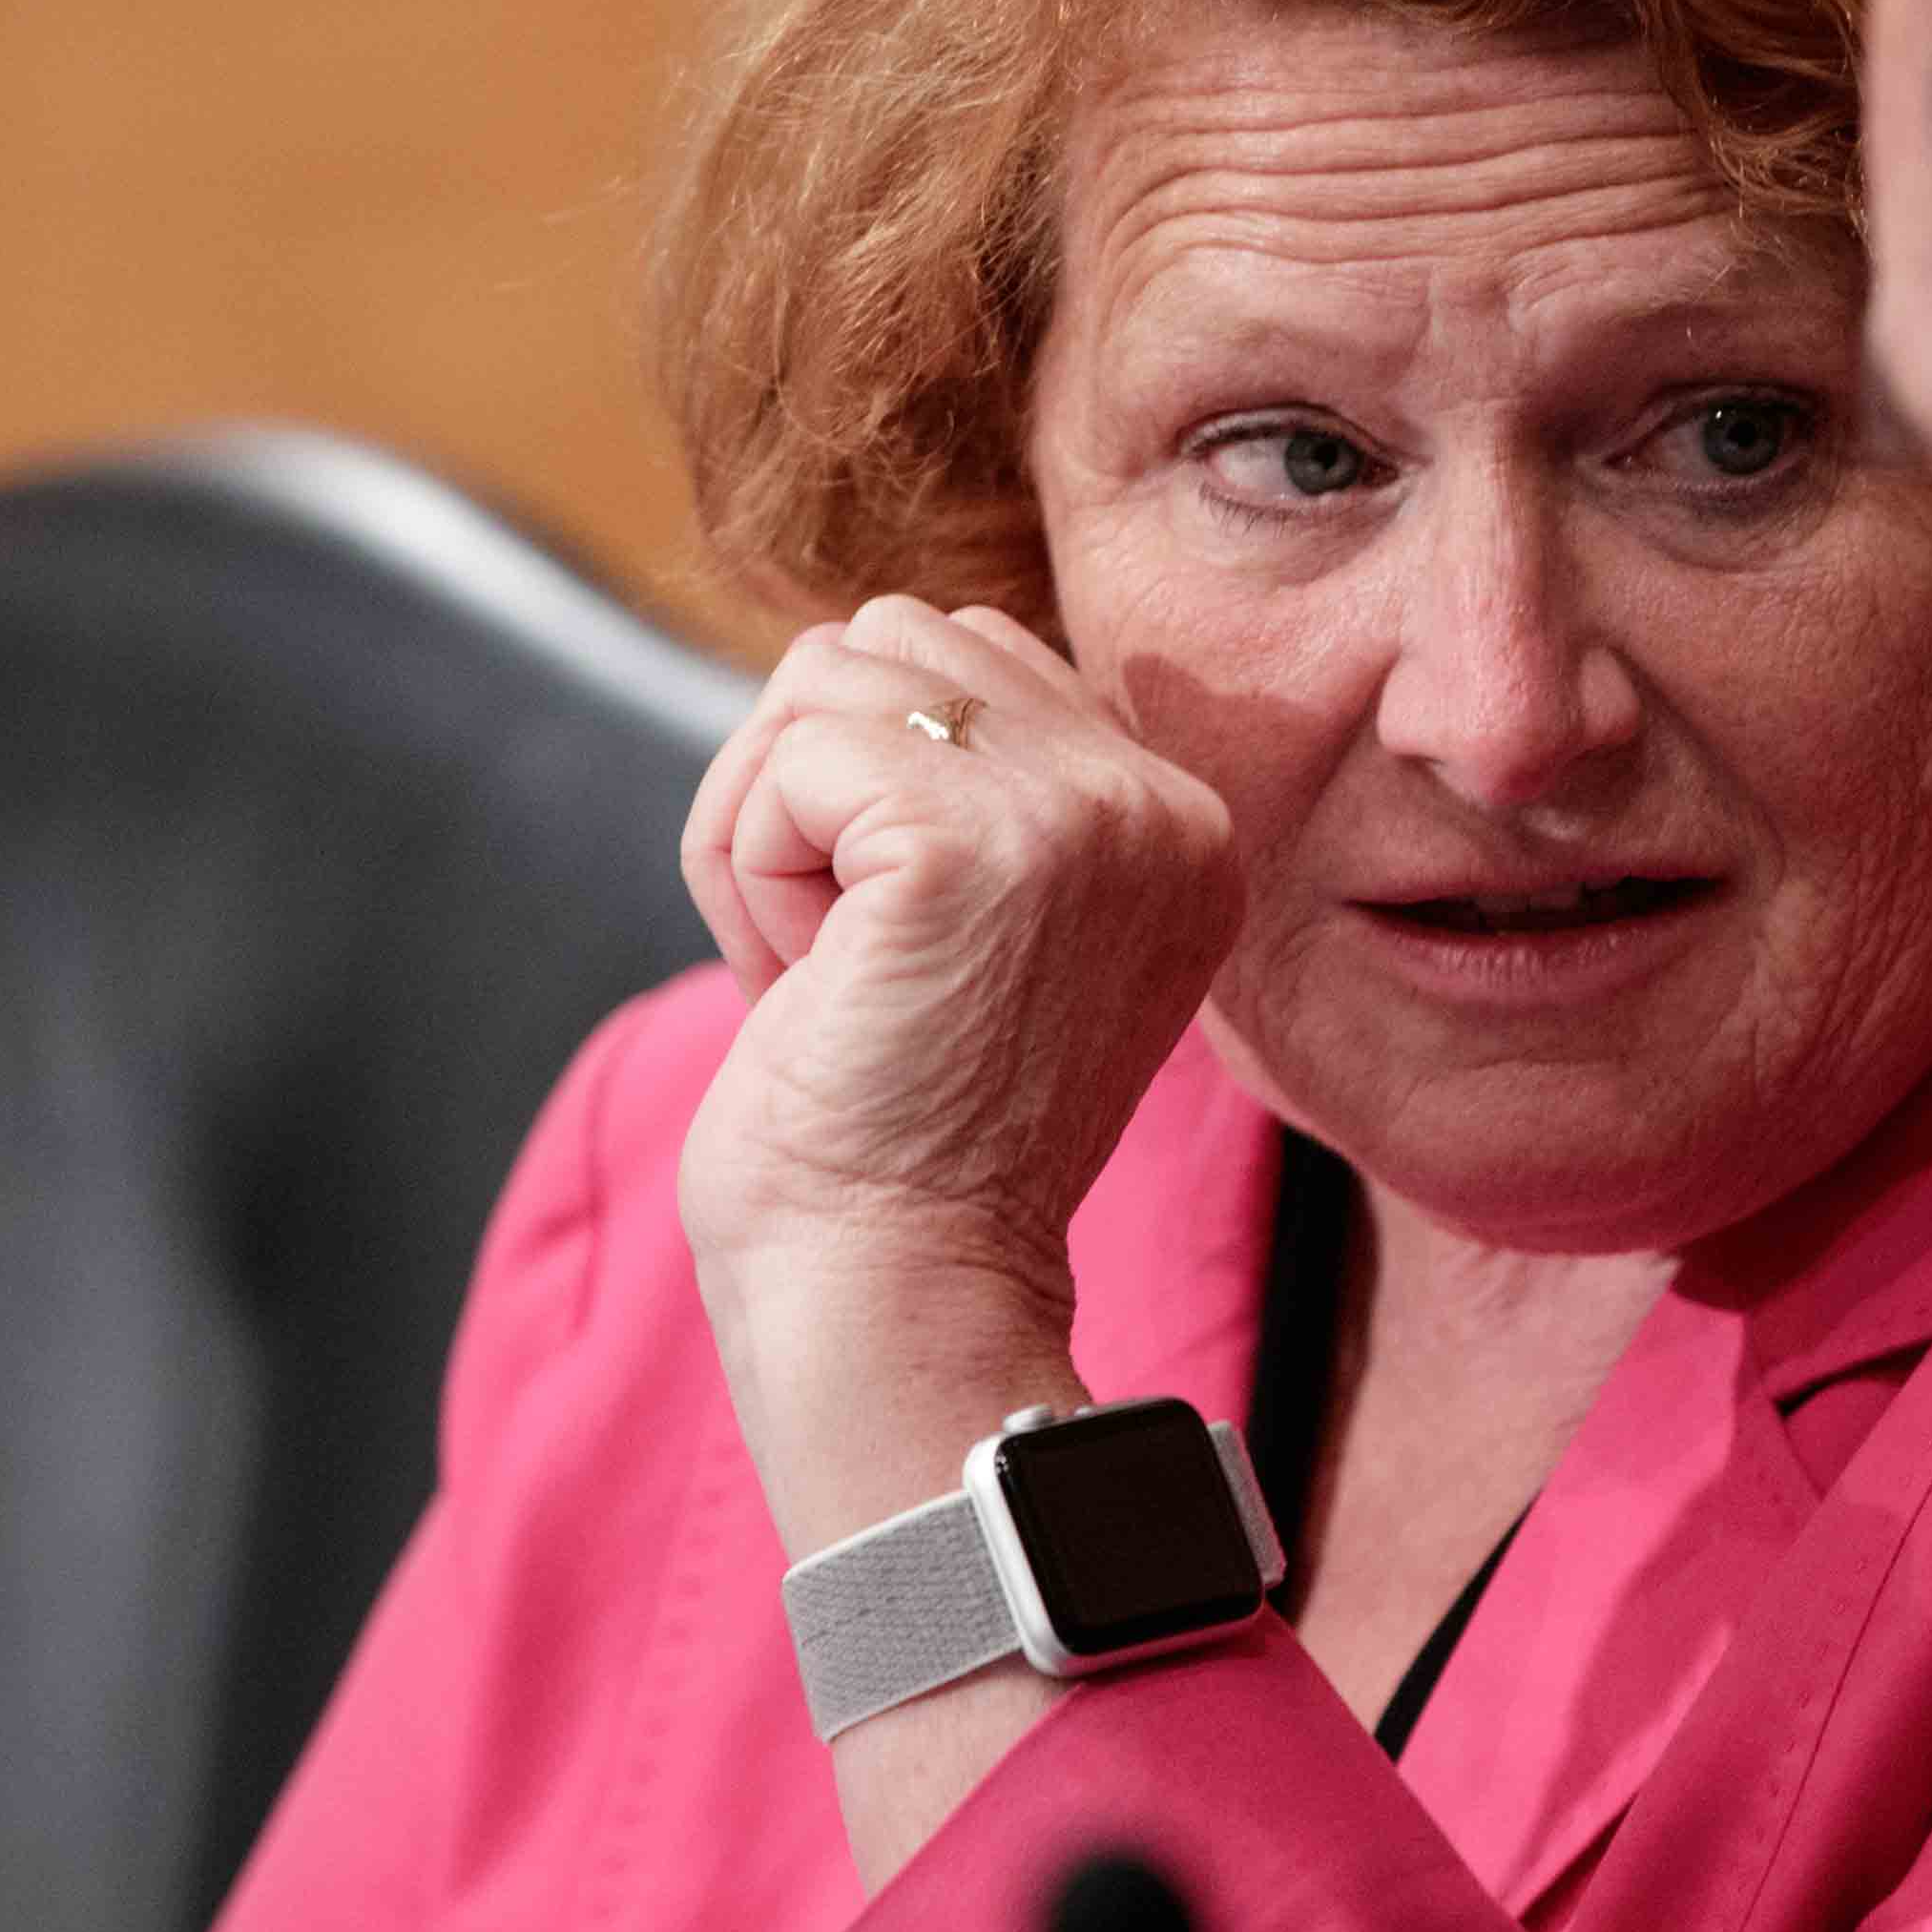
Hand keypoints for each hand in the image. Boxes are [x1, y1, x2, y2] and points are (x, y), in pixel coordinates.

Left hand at [677, 596, 1243, 1554]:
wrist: (899, 1294)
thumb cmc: (896, 1142)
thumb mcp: (985, 926)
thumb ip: (978, 788)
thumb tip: (863, 654)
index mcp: (1183, 827)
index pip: (980, 660)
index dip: (874, 787)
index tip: (897, 952)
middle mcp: (1161, 804)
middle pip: (897, 637)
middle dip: (813, 781)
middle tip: (844, 955)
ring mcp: (1079, 813)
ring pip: (828, 675)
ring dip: (772, 823)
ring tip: (830, 966)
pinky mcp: (965, 842)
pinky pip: (785, 759)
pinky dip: (747, 870)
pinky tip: (813, 981)